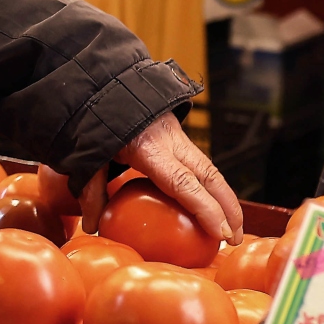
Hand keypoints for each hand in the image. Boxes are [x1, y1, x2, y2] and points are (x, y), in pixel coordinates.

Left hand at [41, 111, 243, 243]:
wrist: (103, 84)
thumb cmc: (94, 119)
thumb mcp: (88, 155)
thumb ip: (91, 190)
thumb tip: (92, 227)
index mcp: (148, 147)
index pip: (183, 182)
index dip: (206, 210)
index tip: (221, 233)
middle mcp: (170, 141)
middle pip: (210, 177)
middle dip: (229, 209)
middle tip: (235, 239)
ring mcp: (178, 136)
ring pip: (212, 170)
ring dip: (226, 200)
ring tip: (232, 229)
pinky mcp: (179, 136)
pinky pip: (202, 165)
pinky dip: (213, 188)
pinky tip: (214, 207)